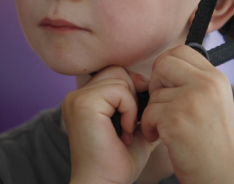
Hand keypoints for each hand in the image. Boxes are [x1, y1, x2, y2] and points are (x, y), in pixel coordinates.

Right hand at [63, 66, 156, 183]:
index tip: (137, 118)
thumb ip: (140, 102)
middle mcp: (76, 95)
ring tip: (128, 131)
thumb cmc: (118, 162)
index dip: (133, 91)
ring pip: (121, 78)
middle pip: (118, 70)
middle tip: (134, 124)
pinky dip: (129, 110)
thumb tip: (157, 83)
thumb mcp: (134, 125)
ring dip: (132, 106)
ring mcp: (77, 98)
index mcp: (84, 98)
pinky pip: (119, 90)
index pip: (116, 73)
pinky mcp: (84, 104)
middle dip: (133, 94)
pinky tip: (125, 132)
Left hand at [140, 45, 233, 183]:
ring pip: (154, 91)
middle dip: (156, 83)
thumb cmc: (215, 146)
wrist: (226, 176)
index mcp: (216, 78)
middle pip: (164, 62)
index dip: (167, 67)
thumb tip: (167, 66)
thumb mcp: (214, 104)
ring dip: (153, 111)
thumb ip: (196, 83)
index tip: (168, 88)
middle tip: (162, 105)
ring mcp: (192, 99)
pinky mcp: (177, 118)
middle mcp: (207, 84)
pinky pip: (149, 111)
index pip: (182, 51)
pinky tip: (161, 138)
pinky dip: (149, 127)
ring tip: (166, 129)